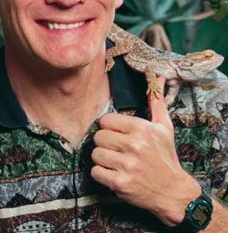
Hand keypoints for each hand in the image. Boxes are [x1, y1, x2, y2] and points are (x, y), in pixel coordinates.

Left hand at [91, 76, 200, 225]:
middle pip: (98, 136)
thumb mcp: (164, 127)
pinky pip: (96, 172)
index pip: (106, 120)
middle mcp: (134, 145)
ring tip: (114, 161)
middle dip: (105, 143)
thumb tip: (157, 76)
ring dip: (102, 158)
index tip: (116, 133)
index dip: (109, 127)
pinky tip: (113, 173)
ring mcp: (127, 165)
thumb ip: (156, 102)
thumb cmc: (166, 156)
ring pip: (95, 154)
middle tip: (115, 148)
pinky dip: (101, 174)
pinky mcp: (120, 183)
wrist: (173, 191)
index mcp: (141, 128)